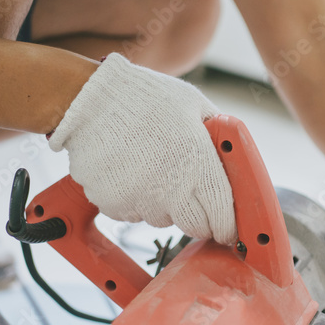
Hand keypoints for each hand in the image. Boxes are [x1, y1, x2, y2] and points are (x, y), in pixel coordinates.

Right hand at [48, 53, 236, 243]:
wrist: (90, 98)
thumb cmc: (145, 97)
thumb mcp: (195, 106)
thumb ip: (219, 135)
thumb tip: (234, 156)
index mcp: (198, 164)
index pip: (222, 217)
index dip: (226, 226)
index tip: (226, 226)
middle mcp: (171, 189)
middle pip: (194, 227)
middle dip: (197, 216)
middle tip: (188, 194)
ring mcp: (139, 200)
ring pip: (161, 219)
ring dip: (162, 204)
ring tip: (150, 168)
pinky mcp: (112, 204)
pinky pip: (130, 213)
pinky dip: (132, 199)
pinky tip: (128, 171)